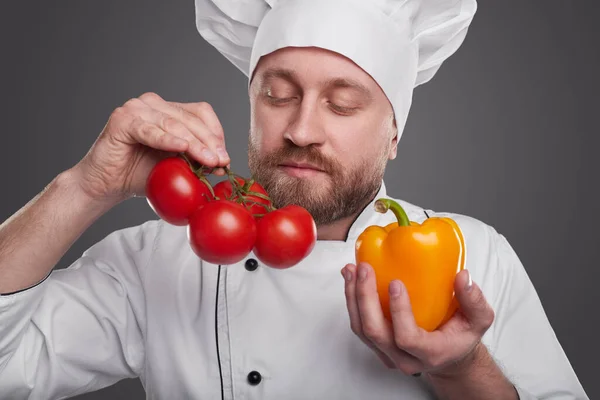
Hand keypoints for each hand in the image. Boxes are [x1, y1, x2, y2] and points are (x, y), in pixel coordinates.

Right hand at [71, 92, 229, 202]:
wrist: (106, 186)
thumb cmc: (140, 175)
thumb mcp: (176, 167)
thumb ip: (197, 160)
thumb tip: (223, 162)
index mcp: (168, 110)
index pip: (201, 113)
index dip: (216, 134)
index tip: (225, 158)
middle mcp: (153, 104)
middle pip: (190, 118)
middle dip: (210, 142)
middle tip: (221, 161)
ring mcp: (136, 108)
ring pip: (174, 124)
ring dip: (195, 144)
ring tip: (209, 161)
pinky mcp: (122, 120)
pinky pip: (150, 130)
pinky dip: (167, 140)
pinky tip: (182, 148)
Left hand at [341, 262, 494, 376]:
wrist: (448, 355)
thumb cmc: (461, 336)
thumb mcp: (479, 320)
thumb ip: (474, 301)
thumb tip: (463, 277)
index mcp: (429, 353)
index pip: (407, 337)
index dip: (398, 311)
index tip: (395, 282)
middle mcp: (404, 358)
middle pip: (375, 332)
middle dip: (365, 297)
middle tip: (365, 268)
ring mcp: (386, 353)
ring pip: (361, 328)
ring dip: (353, 296)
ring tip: (351, 269)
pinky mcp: (376, 344)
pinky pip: (358, 324)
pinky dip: (351, 299)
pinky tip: (351, 277)